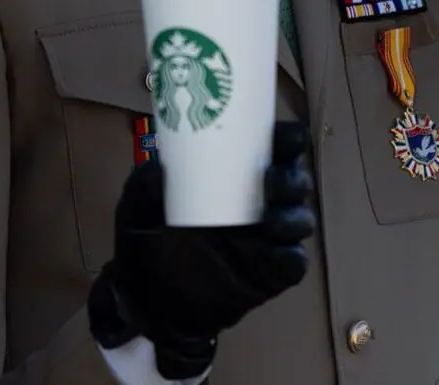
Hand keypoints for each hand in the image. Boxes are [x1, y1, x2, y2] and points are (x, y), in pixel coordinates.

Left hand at [91, 122, 315, 378]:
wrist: (148, 302)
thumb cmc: (147, 243)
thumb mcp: (137, 210)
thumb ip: (142, 187)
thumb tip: (158, 168)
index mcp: (237, 175)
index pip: (276, 148)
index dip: (288, 139)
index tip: (282, 136)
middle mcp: (261, 202)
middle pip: (297, 180)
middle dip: (292, 177)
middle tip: (270, 180)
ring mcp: (268, 240)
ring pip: (301, 219)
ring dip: (294, 216)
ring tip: (270, 222)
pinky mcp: (270, 275)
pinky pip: (293, 264)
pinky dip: (292, 258)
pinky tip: (278, 255)